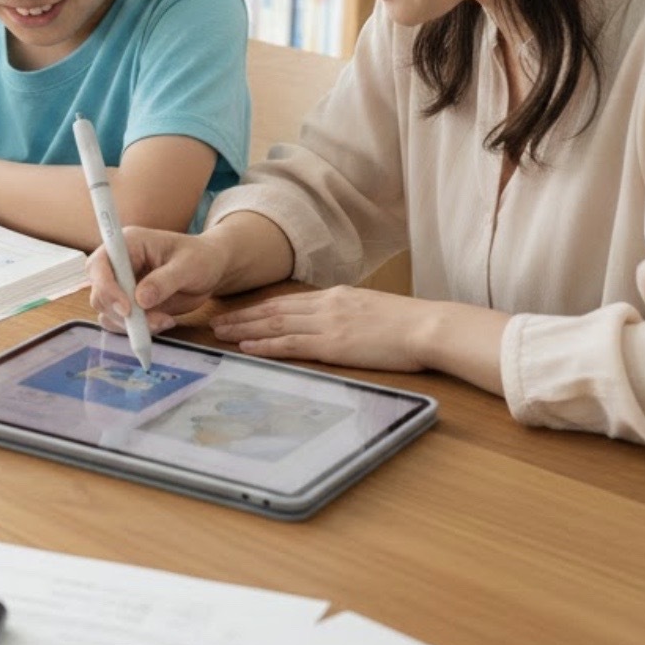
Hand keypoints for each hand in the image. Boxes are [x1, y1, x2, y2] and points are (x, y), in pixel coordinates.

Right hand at [87, 227, 234, 333]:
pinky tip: (163, 321)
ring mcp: (121, 284)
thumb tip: (140, 300)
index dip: (107, 288)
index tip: (128, 309)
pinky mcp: (129, 302)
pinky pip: (120, 322)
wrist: (210, 269)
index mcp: (128, 244)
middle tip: (155, 322)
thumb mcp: (188, 266)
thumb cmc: (200, 258)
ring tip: (165, 321)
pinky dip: (137, 329)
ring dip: (132, 324)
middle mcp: (119, 263)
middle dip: (121, 313)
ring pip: (108, 312)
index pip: (100, 265)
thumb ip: (164, 281)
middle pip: (99, 292)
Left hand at [211, 285, 429, 371]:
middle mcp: (325, 305)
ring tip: (222, 334)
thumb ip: (349, 315)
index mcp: (335, 297)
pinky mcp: (333, 344)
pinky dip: (266, 346)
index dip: (259, 308)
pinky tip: (248, 348)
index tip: (239, 313)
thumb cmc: (409, 324)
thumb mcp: (372, 311)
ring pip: (275, 324)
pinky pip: (291, 344)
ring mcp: (327, 324)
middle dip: (243, 317)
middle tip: (217, 322)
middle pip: (273, 310)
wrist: (427, 326)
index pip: (287, 302)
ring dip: (245, 330)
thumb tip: (337, 325)